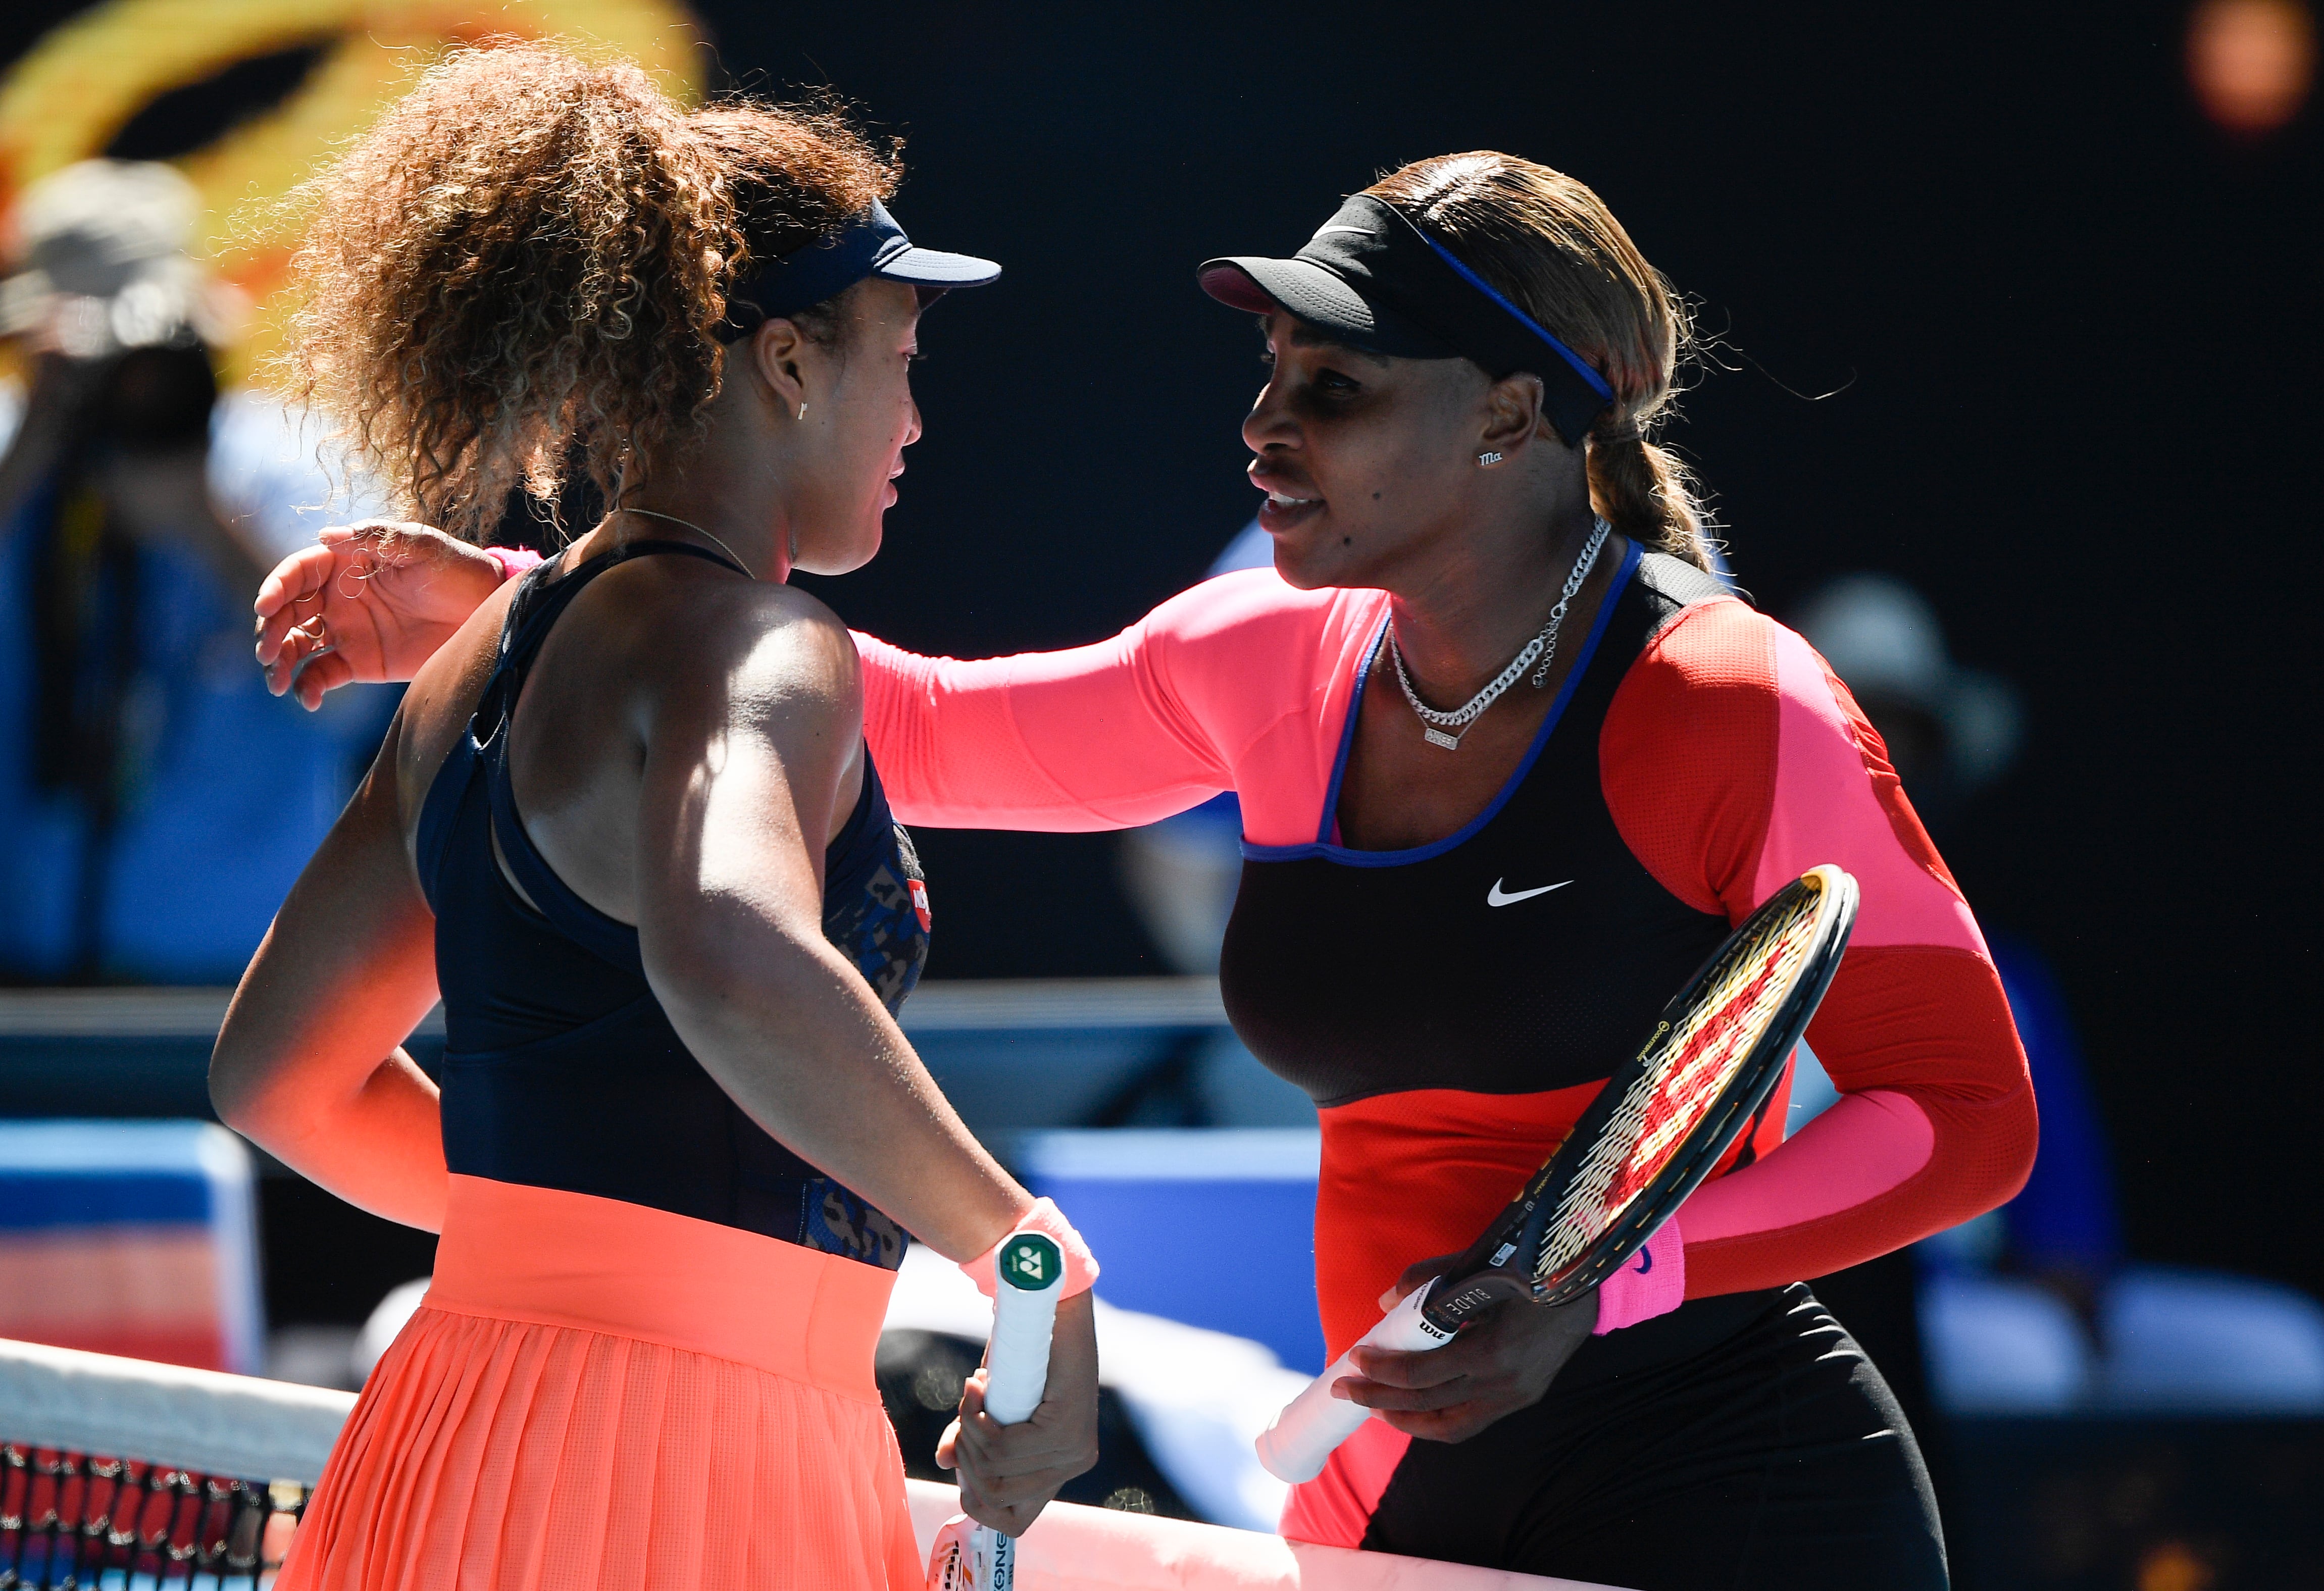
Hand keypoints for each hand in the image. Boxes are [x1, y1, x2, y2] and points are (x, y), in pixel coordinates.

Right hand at [253, 521, 503, 707]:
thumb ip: (376, 539)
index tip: (265, 606)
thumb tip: (325, 535)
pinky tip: (307, 699)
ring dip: (279, 662)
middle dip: (271, 630)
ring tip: (276, 682)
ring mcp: (346, 631)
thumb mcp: (421, 546)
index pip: (297, 573)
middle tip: (266, 652)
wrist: (486, 613)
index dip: (276, 587)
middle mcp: (337, 597)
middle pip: (288, 612)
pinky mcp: (359, 662)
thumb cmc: (455, 569)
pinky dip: (308, 687)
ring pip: (297, 645)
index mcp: (344, 564)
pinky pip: (322, 675)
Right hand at [936, 1290, 1099, 1534]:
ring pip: (996, 1469)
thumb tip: (944, 1463)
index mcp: (1059, 1467)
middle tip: (964, 1416)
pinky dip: (977, 1416)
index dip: (979, 1507)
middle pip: (997, 1497)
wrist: (1048, 1308)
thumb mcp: (990, 1408)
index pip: (1016, 1521)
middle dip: (966, 1459)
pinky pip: (1002, 1446)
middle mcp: (1074, 1464)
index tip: (959, 1470)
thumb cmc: (1021, 1355)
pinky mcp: (1065, 1428)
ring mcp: (1074, 1449)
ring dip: (968, 1430)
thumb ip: (969, 1440)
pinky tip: (979, 1384)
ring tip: (974, 1392)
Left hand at [1335, 1253, 1598, 1443]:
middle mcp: (1500, 1384)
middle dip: (1377, 1398)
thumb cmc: (1524, 1270)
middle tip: (1344, 1389)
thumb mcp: (1474, 1266)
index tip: (1354, 1358)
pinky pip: (1470, 1424)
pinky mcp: (1521, 1400)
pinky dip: (1436, 1422)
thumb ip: (1424, 1281)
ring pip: (1447, 1428)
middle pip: (1425, 1404)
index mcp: (1488, 1351)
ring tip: (1373, 1407)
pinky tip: (1414, 1411)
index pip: (1419, 1374)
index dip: (1380, 1370)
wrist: (1585, 1288)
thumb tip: (1383, 1303)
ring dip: (1405, 1420)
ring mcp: (1513, 1397)